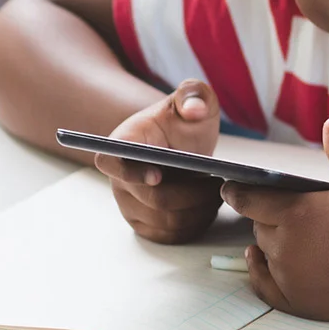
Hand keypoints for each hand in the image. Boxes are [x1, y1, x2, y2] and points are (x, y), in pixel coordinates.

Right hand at [96, 80, 223, 243]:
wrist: (181, 143)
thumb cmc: (183, 120)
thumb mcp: (193, 97)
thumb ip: (193, 94)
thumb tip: (192, 109)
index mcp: (121, 144)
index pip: (112, 162)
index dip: (131, 173)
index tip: (159, 175)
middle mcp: (119, 178)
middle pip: (152, 199)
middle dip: (191, 195)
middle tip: (217, 182)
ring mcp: (129, 204)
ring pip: (165, 221)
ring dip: (197, 211)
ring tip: (216, 192)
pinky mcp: (145, 224)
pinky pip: (170, 235)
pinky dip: (194, 225)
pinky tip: (208, 207)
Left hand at [221, 118, 328, 320]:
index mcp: (299, 213)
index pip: (248, 200)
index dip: (237, 191)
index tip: (229, 186)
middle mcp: (288, 248)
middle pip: (258, 227)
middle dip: (264, 215)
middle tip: (271, 207)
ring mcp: (294, 279)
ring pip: (264, 255)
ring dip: (267, 243)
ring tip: (273, 231)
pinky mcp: (304, 303)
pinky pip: (267, 289)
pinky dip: (260, 274)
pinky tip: (259, 261)